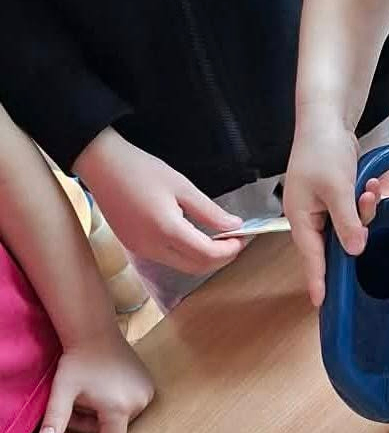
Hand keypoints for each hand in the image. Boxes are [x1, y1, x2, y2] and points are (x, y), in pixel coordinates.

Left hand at [40, 331, 153, 432]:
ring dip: (103, 415)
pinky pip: (131, 405)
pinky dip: (115, 404)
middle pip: (115, 429)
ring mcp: (146, 392)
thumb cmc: (78, 362)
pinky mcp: (148, 384)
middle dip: (92, 426)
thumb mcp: (63, 391)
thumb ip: (56, 418)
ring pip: (123, 418)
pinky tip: (102, 388)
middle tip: (75, 409)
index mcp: (119, 408)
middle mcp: (139, 403)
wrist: (95, 333)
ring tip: (87, 397)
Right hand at [77, 129, 241, 274]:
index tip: (242, 236)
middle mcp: (152, 248)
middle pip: (197, 267)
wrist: (101, 165)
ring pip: (182, 266)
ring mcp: (141, 250)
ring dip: (204, 257)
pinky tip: (194, 236)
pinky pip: (167, 259)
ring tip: (218, 237)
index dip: (230, 250)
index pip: (208, 255)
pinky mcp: (134, 247)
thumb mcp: (182, 186)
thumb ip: (210, 211)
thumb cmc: (141, 169)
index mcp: (166, 231)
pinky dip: (186, 253)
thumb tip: (235, 225)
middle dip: (221, 258)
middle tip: (235, 239)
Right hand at [284, 108, 363, 306]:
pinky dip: (365, 202)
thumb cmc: (322, 150)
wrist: (326, 120)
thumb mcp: (338, 188)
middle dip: (355, 235)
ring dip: (364, 213)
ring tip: (370, 190)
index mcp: (301, 217)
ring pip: (348, 228)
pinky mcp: (336, 198)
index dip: (319, 281)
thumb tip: (355, 251)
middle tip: (368, 225)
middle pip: (333, 245)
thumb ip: (347, 222)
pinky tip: (372, 185)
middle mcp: (309, 216)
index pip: (311, 257)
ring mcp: (322, 207)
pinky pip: (353, 212)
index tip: (322, 304)